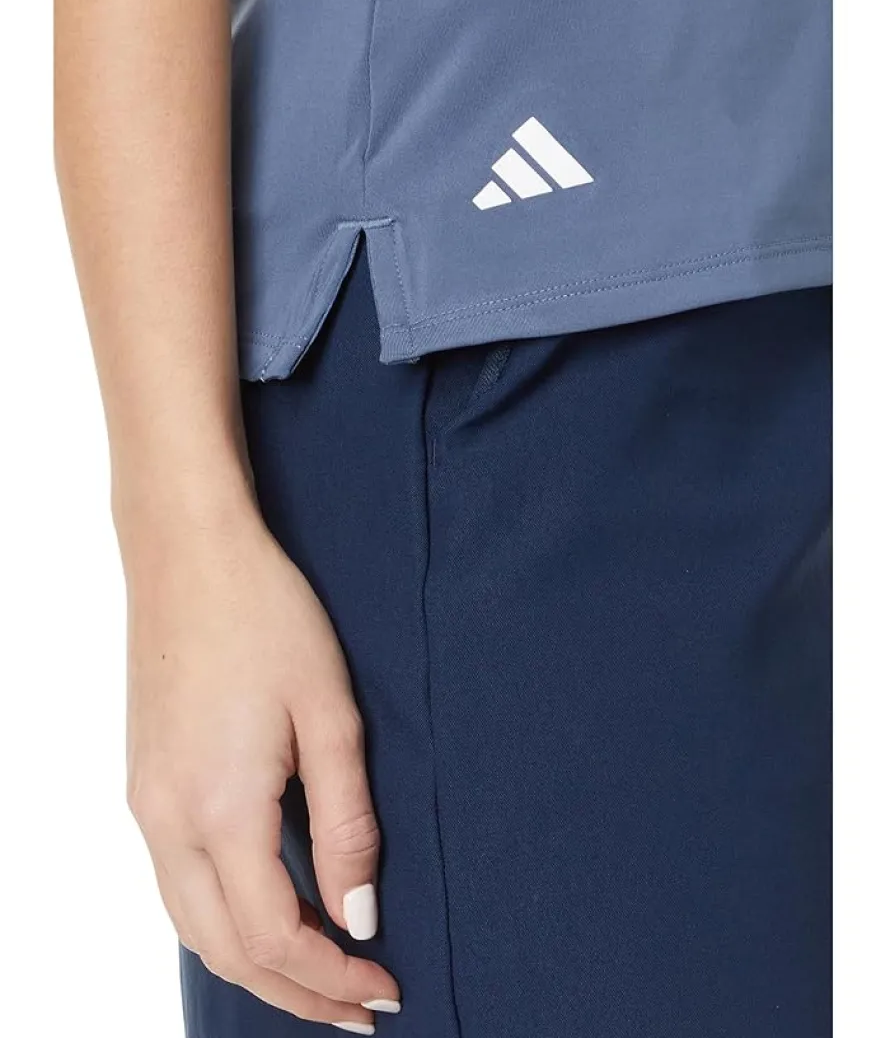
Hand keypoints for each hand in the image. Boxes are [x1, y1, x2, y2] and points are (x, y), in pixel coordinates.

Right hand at [123, 507, 399, 1029]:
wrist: (189, 554)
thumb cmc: (267, 617)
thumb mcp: (329, 716)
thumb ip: (346, 824)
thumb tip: (358, 912)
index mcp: (221, 809)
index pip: (277, 936)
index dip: (333, 977)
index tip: (384, 988)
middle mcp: (167, 822)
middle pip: (226, 951)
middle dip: (293, 993)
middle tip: (356, 1008)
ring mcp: (145, 804)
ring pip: (193, 926)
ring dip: (254, 964)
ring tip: (316, 976)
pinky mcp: (142, 783)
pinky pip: (176, 885)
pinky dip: (222, 923)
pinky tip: (261, 914)